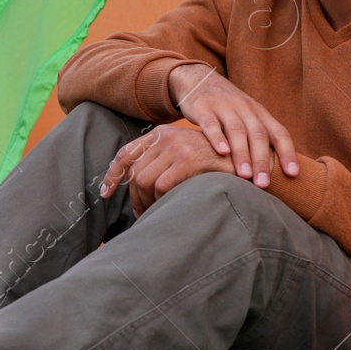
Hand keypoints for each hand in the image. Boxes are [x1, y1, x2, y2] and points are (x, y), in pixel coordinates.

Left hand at [98, 124, 234, 215]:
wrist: (245, 159)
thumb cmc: (213, 163)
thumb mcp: (182, 156)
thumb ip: (161, 163)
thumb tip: (136, 186)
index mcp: (160, 134)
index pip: (125, 154)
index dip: (112, 175)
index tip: (105, 193)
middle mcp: (165, 136)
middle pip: (134, 173)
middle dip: (134, 199)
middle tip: (142, 215)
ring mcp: (176, 147)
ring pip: (144, 181)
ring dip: (146, 203)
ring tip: (154, 214)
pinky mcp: (187, 159)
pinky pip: (161, 186)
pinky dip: (160, 201)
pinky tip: (169, 206)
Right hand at [167, 64, 298, 186]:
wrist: (198, 80)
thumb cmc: (228, 109)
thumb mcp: (247, 118)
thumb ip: (260, 141)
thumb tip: (277, 173)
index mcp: (259, 114)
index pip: (279, 133)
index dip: (287, 152)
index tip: (293, 174)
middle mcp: (245, 109)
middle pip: (258, 135)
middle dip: (262, 160)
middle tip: (263, 184)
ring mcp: (224, 107)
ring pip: (237, 131)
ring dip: (242, 154)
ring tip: (244, 176)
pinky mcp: (203, 108)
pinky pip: (211, 124)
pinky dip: (217, 137)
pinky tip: (221, 152)